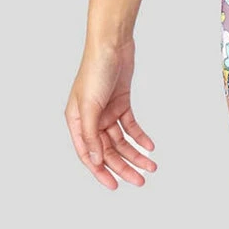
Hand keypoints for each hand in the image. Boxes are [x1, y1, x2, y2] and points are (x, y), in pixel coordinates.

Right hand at [65, 39, 156, 189]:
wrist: (112, 43)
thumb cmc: (95, 70)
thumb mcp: (90, 105)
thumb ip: (92, 135)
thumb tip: (95, 161)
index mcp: (77, 121)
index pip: (88, 154)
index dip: (101, 172)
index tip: (115, 186)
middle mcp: (91, 119)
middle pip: (108, 150)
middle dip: (124, 166)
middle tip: (140, 180)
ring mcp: (107, 111)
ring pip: (121, 141)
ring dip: (135, 154)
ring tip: (151, 166)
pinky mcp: (121, 103)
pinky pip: (131, 126)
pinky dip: (140, 136)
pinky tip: (149, 146)